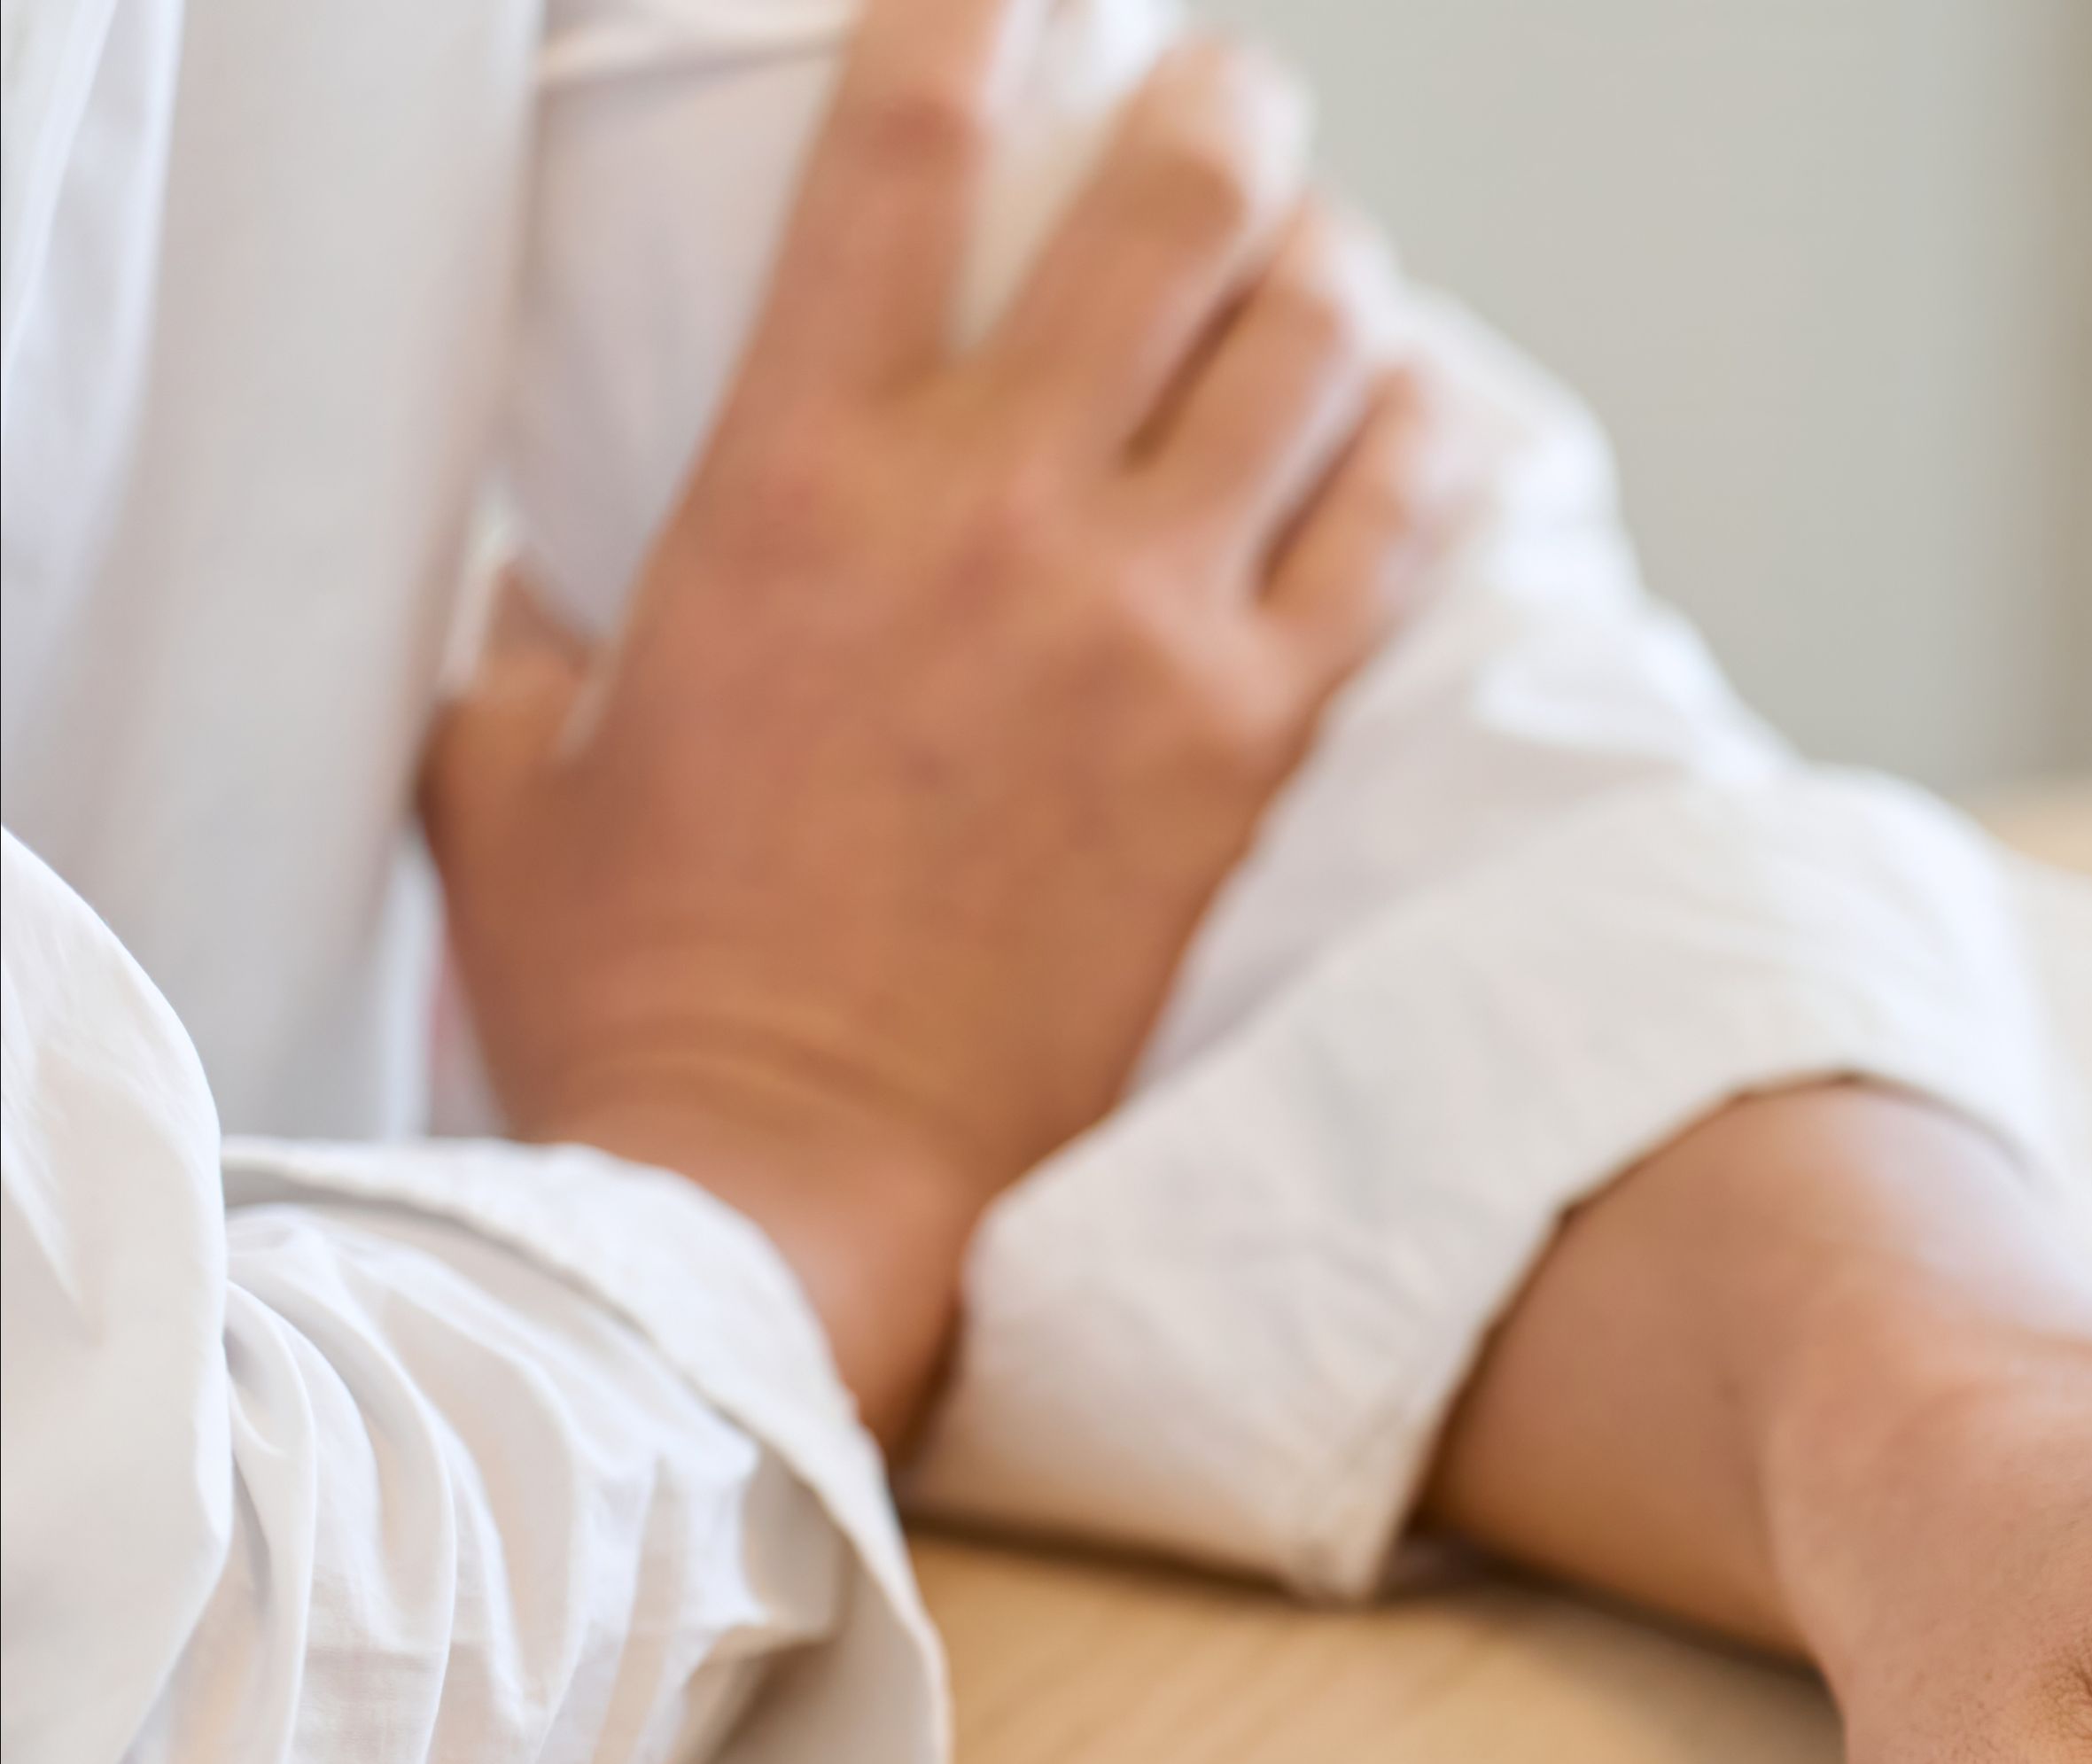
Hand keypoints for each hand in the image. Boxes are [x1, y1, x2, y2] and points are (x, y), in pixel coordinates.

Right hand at [422, 0, 1470, 1445]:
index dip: (964, 26)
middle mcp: (995, 515)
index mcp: (793, 479)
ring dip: (1333, 272)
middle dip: (1223, 119)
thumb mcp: (522, 757)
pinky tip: (1420, 419)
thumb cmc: (642, 982)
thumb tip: (568, 606)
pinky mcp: (1253, 744)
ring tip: (1326, 260)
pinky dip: (1415, 448)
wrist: (794, 1172)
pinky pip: (1388, 536)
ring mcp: (1149, 626)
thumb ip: (549, 632)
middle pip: (1170, 216)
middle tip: (1234, 103)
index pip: (901, 165)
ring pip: (1312, 352)